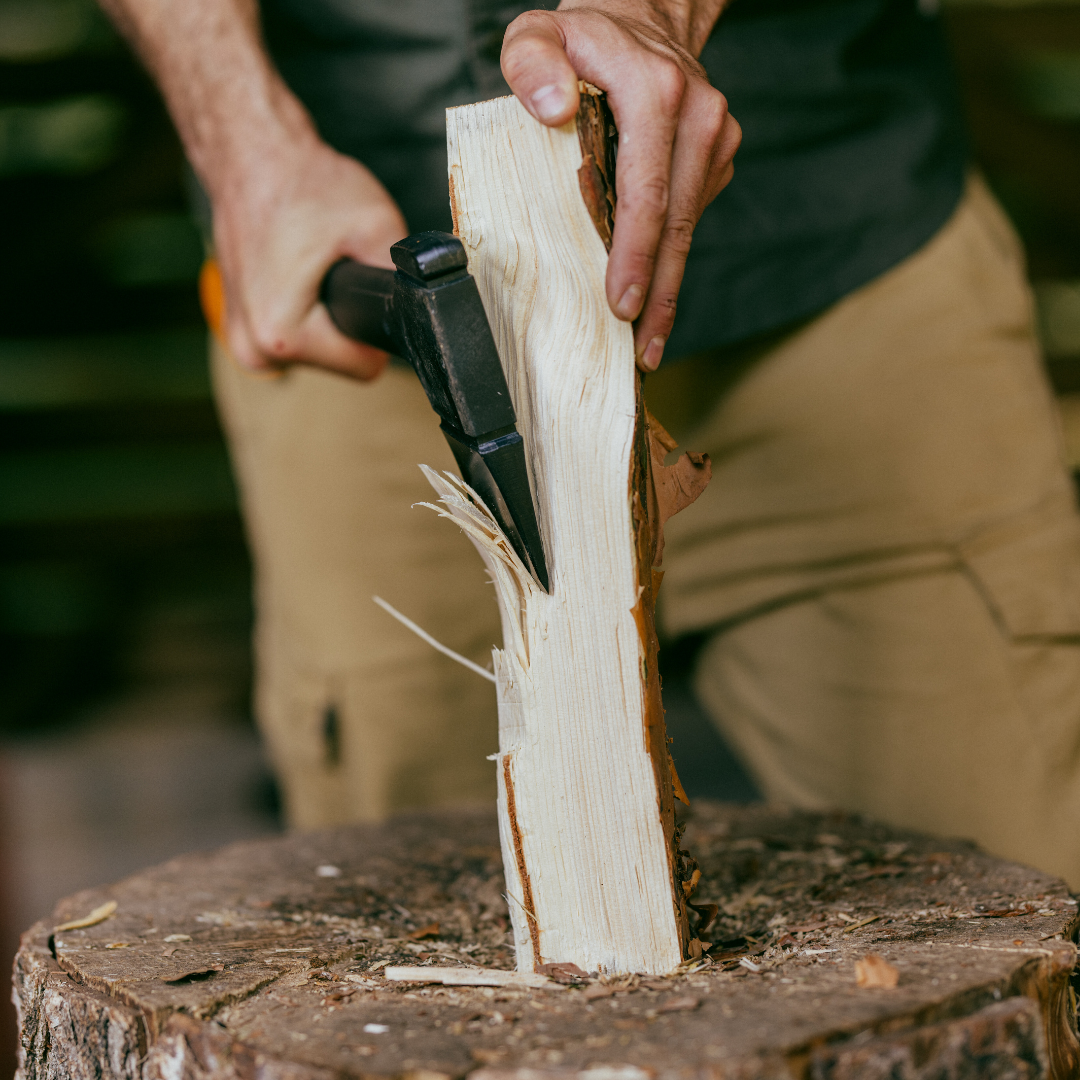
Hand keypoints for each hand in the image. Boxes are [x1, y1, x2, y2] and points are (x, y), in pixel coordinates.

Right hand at [211, 135, 407, 377]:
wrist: (250, 156)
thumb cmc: (300, 182)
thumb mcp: (374, 224)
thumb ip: (405, 278)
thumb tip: (426, 308)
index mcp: (282, 334)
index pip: (364, 366)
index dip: (377, 324)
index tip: (364, 288)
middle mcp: (254, 348)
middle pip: (340, 361)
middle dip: (348, 317)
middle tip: (334, 267)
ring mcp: (241, 342)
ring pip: (319, 351)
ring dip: (326, 314)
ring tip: (312, 265)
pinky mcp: (239, 330)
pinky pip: (296, 336)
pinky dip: (304, 309)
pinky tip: (297, 272)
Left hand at [501, 1, 740, 370]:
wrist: (645, 17)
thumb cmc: (586, 38)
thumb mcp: (539, 32)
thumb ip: (530, 62)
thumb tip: (550, 109)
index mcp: (655, 91)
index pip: (647, 190)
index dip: (635, 254)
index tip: (622, 303)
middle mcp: (697, 116)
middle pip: (676, 224)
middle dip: (657, 294)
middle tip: (640, 352)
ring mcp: (714, 138)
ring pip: (690, 229)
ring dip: (669, 289)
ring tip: (648, 344)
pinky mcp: (716, 157)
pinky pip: (691, 217)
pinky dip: (671, 258)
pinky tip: (652, 293)